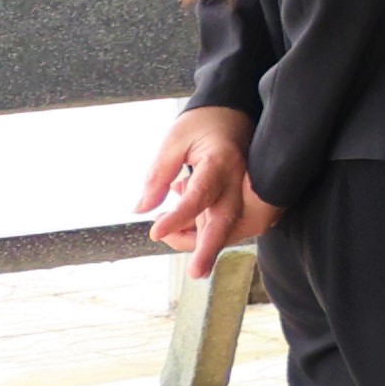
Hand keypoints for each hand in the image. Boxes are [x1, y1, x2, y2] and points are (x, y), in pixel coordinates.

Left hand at [138, 105, 270, 270]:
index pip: (200, 195)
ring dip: (196, 239)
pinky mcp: (240, 199)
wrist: (235, 112)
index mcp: (221, 162)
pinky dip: (199, 230)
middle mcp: (237, 181)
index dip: (179, 216)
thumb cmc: (202, 124)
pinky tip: (180, 222)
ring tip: (166, 232)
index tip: (155, 231)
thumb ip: (157, 175)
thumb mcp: (173, 141)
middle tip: (197, 273)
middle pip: (225, 219)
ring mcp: (242, 191)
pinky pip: (222, 223)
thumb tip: (142, 209)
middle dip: (210, 247)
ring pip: (223, 227)